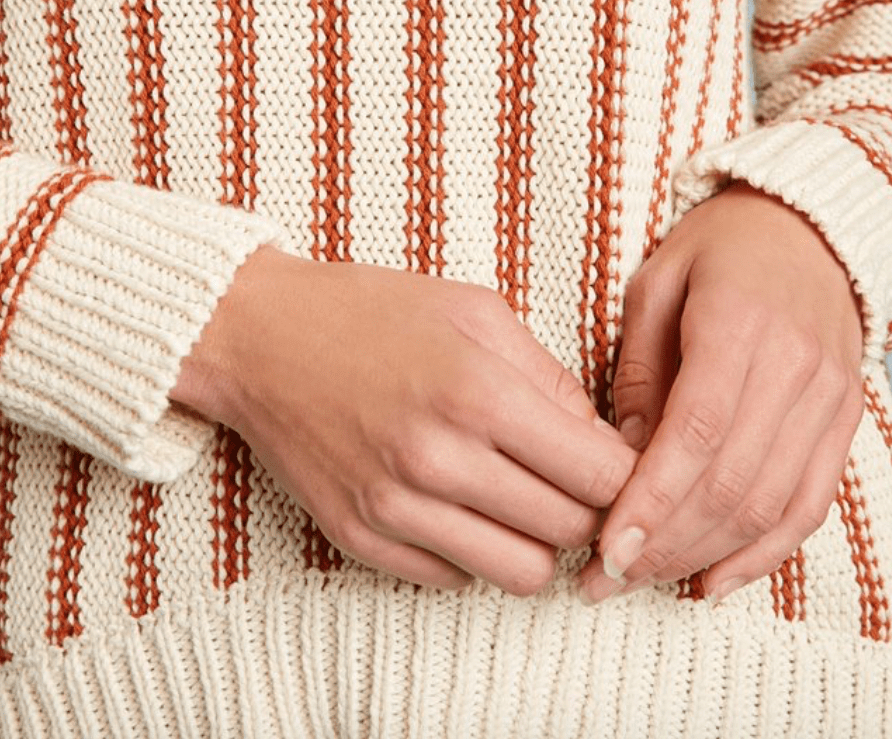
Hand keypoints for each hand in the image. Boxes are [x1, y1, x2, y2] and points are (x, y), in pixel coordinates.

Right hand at [173, 246, 637, 596]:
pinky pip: (455, 580)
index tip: (622, 464)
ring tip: (520, 498)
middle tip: (572, 478)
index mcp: (479, 393)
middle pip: (570, 531)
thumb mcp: (478, 311)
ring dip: (536, 541)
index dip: (630, 476)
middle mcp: (438, 461)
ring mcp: (395, 508)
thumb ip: (550, 378)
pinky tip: (460, 503)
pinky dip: (474, 550)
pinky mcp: (361, 539)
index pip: (602, 476)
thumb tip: (603, 444)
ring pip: (520, 574)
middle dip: (589, 509)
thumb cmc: (376, 312)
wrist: (261, 338)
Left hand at [576, 180, 864, 605]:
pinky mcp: (845, 424)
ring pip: (771, 505)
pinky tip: (712, 581)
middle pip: (733, 482)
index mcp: (739, 324)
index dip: (652, 500)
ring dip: (705, 556)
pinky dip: (763, 554)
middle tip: (605, 580)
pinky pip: (810, 506)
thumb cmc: (716, 249)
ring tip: (644, 583)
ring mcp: (830, 400)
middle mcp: (796, 369)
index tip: (607, 550)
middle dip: (666, 543)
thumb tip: (618, 459)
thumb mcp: (654, 285)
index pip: (697, 432)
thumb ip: (639, 370)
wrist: (807, 228)